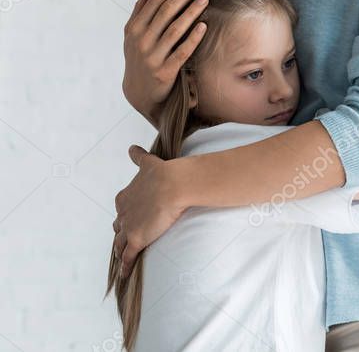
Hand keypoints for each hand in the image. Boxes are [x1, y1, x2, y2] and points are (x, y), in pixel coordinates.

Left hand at [112, 145, 187, 276]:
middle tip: (126, 236)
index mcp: (125, 196)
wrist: (174, 185)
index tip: (129, 216)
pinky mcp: (137, 240)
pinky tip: (123, 274)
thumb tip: (131, 148)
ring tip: (121, 255)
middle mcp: (123, 212)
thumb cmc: (165, 173)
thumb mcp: (148, 163)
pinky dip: (125, 266)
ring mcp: (129, 227)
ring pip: (120, 242)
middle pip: (119, 225)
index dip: (126, 213)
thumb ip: (138, 158)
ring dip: (120, 249)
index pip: (122, 208)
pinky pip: (128, 256)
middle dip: (122, 230)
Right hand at [122, 0, 207, 121]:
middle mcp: (142, 41)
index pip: (155, 1)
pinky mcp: (165, 72)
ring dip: (191, 12)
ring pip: (175, 29)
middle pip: (166, 12)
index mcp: (135, 28)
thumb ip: (141, 9)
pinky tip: (204, 25)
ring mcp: (153, 57)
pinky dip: (193, 38)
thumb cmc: (139, 56)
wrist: (139, 91)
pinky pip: (182, 52)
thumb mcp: (134, 34)